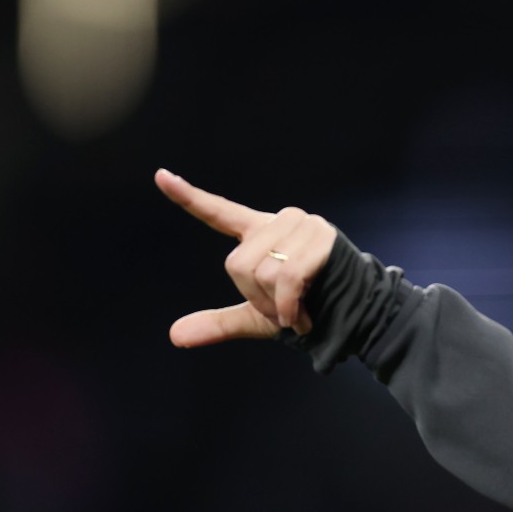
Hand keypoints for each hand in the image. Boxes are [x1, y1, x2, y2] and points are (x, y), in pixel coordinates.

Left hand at [155, 169, 337, 346]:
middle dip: (257, 298)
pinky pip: (287, 277)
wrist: (352, 318)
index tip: (160, 177)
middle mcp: (281, 220)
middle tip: (284, 309)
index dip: (189, 198)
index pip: (220, 213)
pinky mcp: (322, 238)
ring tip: (300, 308)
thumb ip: (219, 322)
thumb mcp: (257, 317)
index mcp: (261, 232)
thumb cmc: (307, 310)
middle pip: (238, 263)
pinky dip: (290, 306)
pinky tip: (303, 316)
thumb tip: (175, 335)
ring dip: (277, 304)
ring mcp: (303, 225)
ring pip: (263, 271)